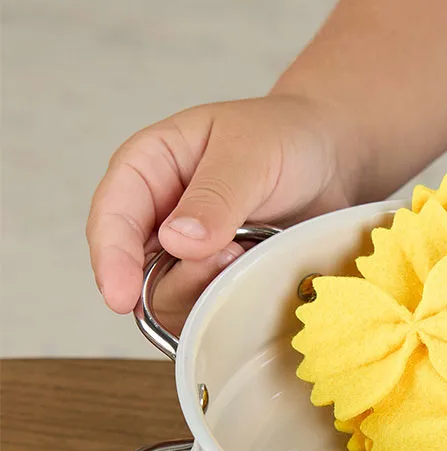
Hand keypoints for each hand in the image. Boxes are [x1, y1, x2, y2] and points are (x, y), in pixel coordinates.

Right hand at [86, 93, 355, 326]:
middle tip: (233, 254)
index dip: (111, 261)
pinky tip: (260, 272)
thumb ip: (215, 198)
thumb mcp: (250, 155)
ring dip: (210, 291)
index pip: (111, 220)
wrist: (332, 159)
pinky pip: (210, 311)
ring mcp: (188, 255)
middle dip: (181, 279)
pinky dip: (233, 303)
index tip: (121, 297)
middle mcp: (158, 218)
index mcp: (147, 170)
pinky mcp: (219, 280)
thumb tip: (177, 242)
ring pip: (174, 301)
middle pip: (137, 274)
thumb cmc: (284, 139)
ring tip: (251, 253)